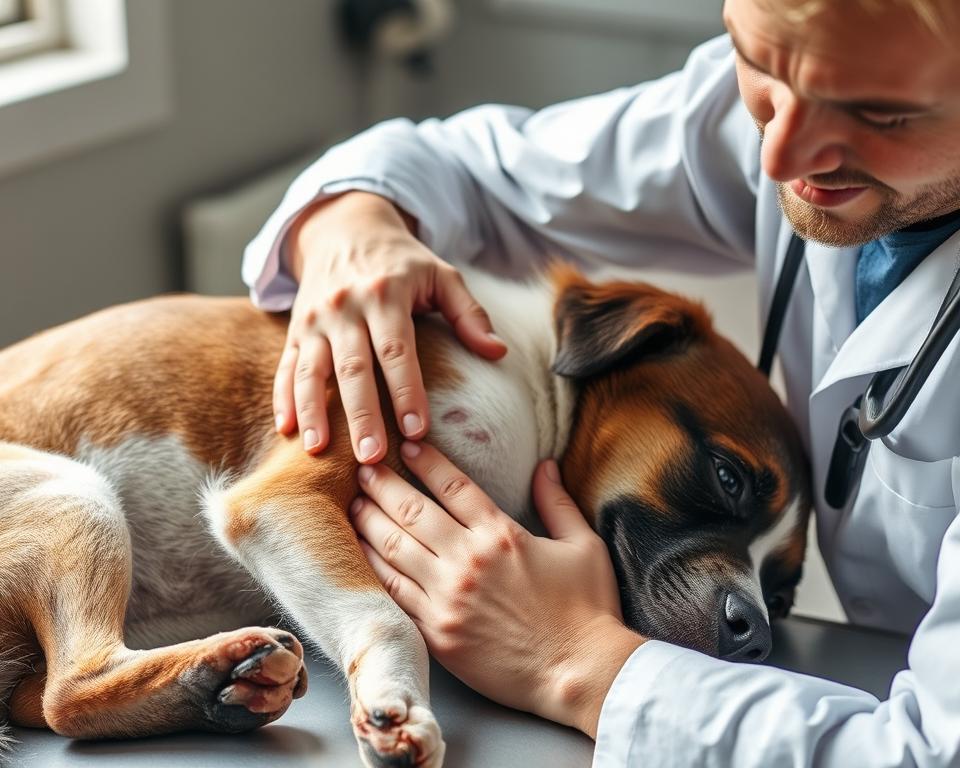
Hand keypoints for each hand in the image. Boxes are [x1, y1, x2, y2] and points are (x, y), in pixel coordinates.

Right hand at [275, 191, 507, 461]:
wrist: (344, 229)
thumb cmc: (402, 262)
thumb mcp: (441, 274)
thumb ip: (469, 313)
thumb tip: (497, 352)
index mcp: (385, 293)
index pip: (396, 350)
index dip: (406, 391)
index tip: (417, 431)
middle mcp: (344, 306)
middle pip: (352, 367)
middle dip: (361, 415)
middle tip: (372, 458)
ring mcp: (314, 320)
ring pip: (311, 371)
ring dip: (314, 412)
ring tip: (319, 451)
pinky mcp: (296, 331)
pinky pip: (286, 367)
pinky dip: (284, 399)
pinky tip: (288, 430)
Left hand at [349, 441, 644, 736]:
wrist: (578, 673)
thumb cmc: (587, 610)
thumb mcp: (584, 546)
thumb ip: (558, 503)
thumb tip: (544, 465)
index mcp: (500, 534)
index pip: (453, 485)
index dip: (427, 461)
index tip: (408, 446)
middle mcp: (467, 560)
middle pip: (412, 511)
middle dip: (383, 484)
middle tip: (364, 466)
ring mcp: (447, 597)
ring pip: (394, 548)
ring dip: (369, 521)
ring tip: (353, 503)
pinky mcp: (436, 630)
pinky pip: (394, 591)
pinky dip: (373, 567)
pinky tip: (361, 552)